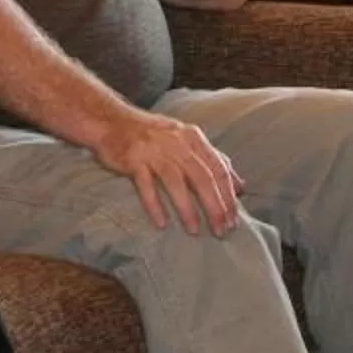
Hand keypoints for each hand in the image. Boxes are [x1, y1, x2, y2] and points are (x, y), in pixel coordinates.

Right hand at [92, 112, 243, 235]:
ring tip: (195, 231)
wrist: (112, 120)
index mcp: (193, 138)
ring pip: (175, 182)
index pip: (218, 168)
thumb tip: (240, 186)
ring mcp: (154, 151)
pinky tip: (161, 224)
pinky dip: (154, 205)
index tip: (234, 219)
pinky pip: (146, 185)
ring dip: (187, 208)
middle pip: (201, 177)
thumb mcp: (188, 141)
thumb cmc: (154, 136)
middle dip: (214, 206)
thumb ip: (214, 161)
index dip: (227, 195)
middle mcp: (176, 143)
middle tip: (221, 230)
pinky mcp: (133, 160)